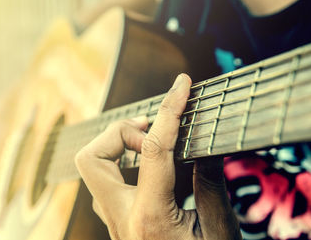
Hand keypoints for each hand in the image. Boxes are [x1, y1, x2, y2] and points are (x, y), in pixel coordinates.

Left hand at [75, 74, 241, 239]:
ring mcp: (113, 220)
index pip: (154, 148)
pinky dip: (123, 161)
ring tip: (151, 143)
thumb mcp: (219, 230)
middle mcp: (121, 217)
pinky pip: (106, 180)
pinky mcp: (116, 220)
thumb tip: (202, 144)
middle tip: (151, 129)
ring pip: (92, 168)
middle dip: (118, 131)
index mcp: (149, 217)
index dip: (169, 109)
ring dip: (117, 145)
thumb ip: (209, 183)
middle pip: (91, 156)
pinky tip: (147, 164)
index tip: (181, 85)